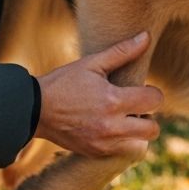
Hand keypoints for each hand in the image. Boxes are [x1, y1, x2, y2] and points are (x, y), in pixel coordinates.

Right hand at [34, 32, 163, 157]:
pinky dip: (123, 143)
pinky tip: (111, 129)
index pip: (154, 100)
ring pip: (140, 146)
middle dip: (150, 116)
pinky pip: (122, 153)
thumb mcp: (91, 63)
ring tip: (125, 120)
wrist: (34, 110)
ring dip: (138, 134)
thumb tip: (146, 36)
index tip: (141, 90)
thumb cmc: (64, 82)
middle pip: (152, 130)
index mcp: (113, 100)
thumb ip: (122, 51)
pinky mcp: (95, 153)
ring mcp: (103, 143)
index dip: (152, 93)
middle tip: (136, 107)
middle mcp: (111, 126)